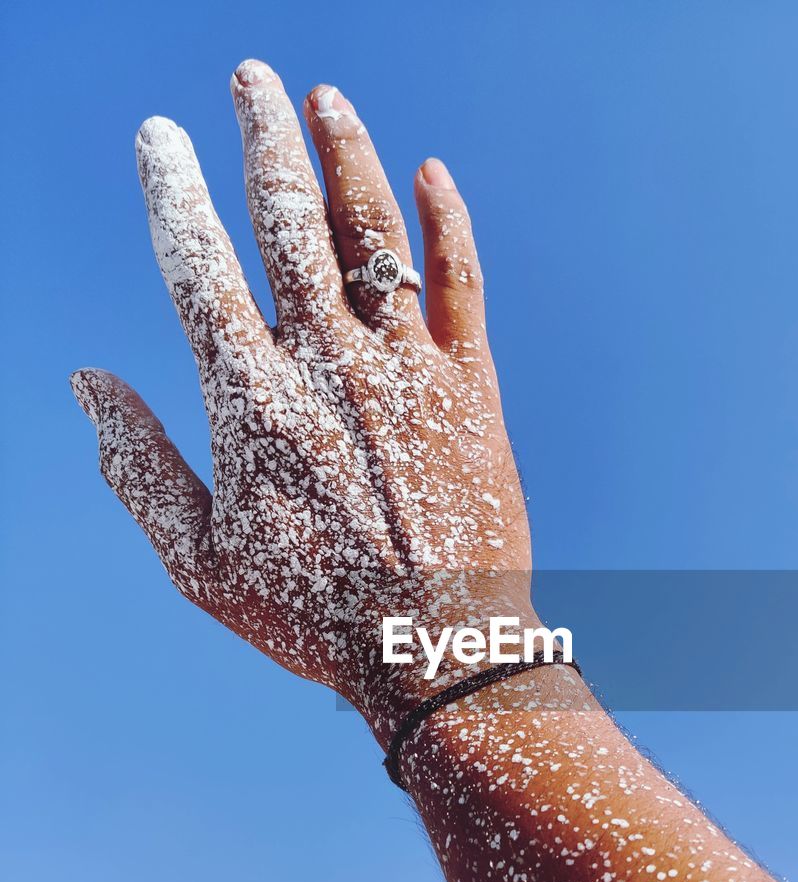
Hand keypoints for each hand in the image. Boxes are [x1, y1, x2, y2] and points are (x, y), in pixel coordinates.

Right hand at [71, 60, 530, 739]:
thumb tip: (89, 384)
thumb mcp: (199, 563)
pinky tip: (431, 174)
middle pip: (287, 221)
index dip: (175, 191)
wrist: (436, 652)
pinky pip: (461, 285)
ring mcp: (406, 371)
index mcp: (252, 400)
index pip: (198, 266)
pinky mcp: (473, 389)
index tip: (161, 136)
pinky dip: (447, 224)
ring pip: (373, 233)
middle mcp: (328, 364)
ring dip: (346, 155)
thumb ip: (139, 467)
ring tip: (325, 98)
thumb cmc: (312, 618)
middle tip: (250, 77)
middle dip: (263, 136)